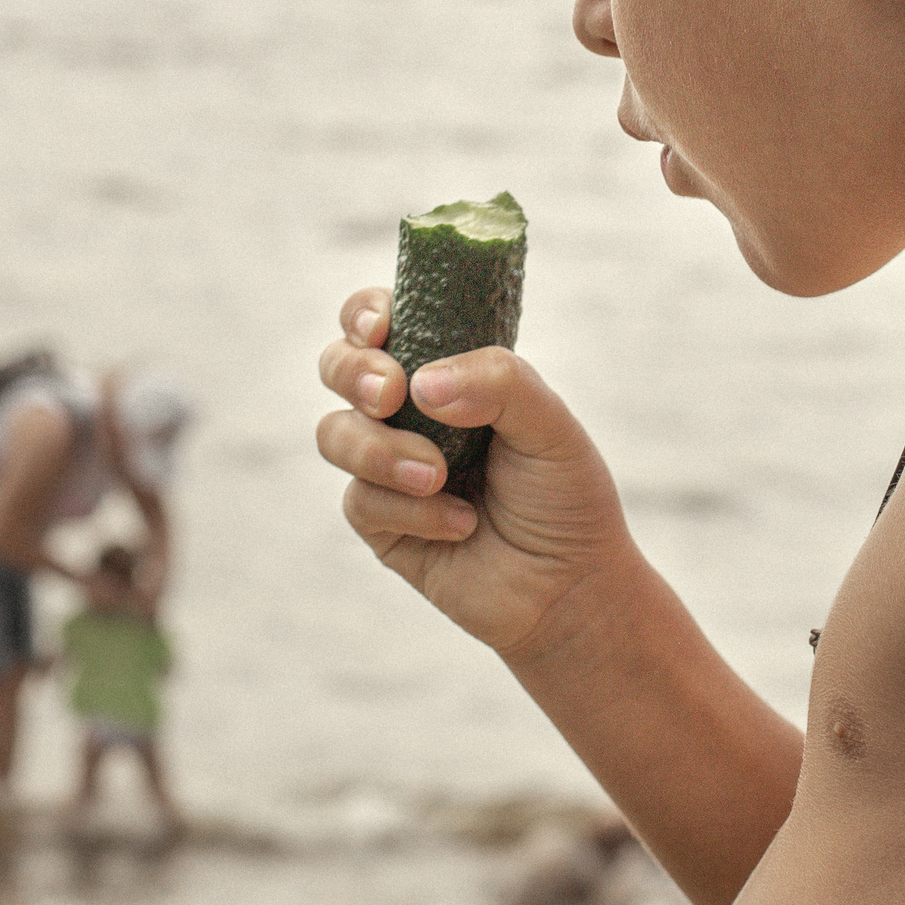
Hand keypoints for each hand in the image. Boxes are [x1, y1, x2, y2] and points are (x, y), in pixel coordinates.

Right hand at [316, 287, 639, 661]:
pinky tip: (460, 524)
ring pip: (335, 433)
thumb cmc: (564, 498)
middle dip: (354, 372)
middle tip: (391, 395)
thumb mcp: (551, 425)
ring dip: (381, 450)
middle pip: (339, 366)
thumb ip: (498, 382)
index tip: (381, 328)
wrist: (569, 590)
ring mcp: (387, 466)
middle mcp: (409, 412)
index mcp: (448, 372)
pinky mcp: (380, 521)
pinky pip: (361, 499)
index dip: (366, 313)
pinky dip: (411, 509)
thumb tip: (421, 383)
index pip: (386, 321)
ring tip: (439, 475)